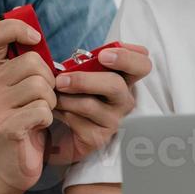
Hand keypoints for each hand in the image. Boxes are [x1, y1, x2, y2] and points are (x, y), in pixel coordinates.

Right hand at [0, 18, 56, 193]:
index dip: (17, 28)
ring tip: (40, 114)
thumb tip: (38, 38)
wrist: (12, 166)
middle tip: (44, 99)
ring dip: (51, 102)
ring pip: (42, 87)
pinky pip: (43, 110)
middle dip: (50, 80)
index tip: (36, 40)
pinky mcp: (6, 126)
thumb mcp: (22, 90)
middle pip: (33, 62)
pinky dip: (48, 119)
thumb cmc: (25, 123)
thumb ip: (27, 66)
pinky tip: (38, 127)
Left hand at [49, 43, 151, 162]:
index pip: (142, 64)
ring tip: (52, 92)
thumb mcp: (82, 73)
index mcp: (125, 78)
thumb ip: (85, 62)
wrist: (62, 129)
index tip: (103, 55)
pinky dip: (61, 111)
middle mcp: (124, 100)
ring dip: (65, 97)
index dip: (127, 57)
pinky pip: (77, 121)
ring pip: (90, 105)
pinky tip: (53, 108)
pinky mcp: (98, 138)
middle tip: (62, 79)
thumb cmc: (75, 94)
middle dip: (85, 80)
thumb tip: (74, 59)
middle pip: (115, 85)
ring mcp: (114, 120)